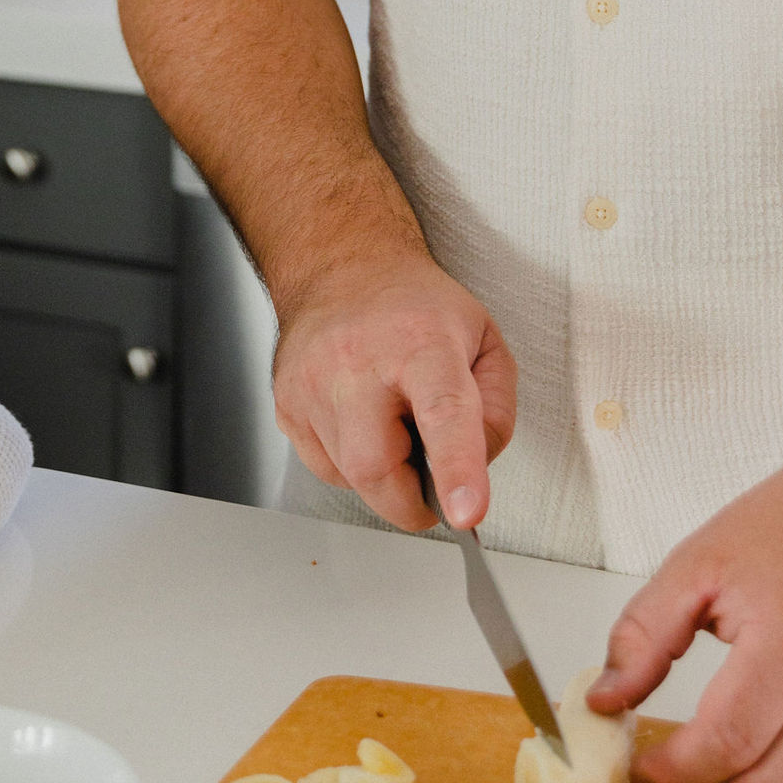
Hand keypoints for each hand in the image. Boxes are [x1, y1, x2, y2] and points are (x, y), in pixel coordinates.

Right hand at [272, 251, 516, 531]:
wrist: (341, 269)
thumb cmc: (415, 309)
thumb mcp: (485, 343)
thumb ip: (495, 412)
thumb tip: (473, 471)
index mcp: (422, 342)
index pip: (443, 412)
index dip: (456, 470)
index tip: (465, 513)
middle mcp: (358, 362)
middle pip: (378, 467)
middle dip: (411, 499)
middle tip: (431, 479)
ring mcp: (313, 385)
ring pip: (351, 477)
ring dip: (385, 475)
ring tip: (393, 424)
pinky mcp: (287, 407)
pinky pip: (326, 470)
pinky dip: (353, 466)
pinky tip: (363, 424)